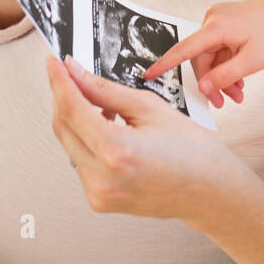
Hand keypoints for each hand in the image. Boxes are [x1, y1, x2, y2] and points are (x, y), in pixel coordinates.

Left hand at [45, 54, 240, 222]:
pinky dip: (87, 139)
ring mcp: (98, 194)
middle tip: (68, 73)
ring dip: (76, 118)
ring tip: (101, 102)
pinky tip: (107, 126)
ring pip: (70, 144)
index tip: (54, 63)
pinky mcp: (99, 201)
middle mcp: (101, 178)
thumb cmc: (191, 149)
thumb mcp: (150, 108)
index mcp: (116, 151)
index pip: (72, 108)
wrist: (208, 190)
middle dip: (63, 96)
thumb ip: (106, 90)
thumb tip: (76, 74)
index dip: (60, 81)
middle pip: (63, 127)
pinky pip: (81, 161)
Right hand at [141, 0, 263, 108]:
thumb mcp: (252, 62)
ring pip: (212, 55)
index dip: (164, 64)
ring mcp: (220, 18)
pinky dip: (228, 64)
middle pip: (202, 58)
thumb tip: (202, 88)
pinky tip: (240, 78)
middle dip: (212, 82)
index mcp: (216, 26)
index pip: (184, 49)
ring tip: (238, 94)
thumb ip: (224, 77)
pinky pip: (220, 48)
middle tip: (225, 102)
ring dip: (222, 76)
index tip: (147, 76)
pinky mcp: (228, 21)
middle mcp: (213, 18)